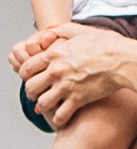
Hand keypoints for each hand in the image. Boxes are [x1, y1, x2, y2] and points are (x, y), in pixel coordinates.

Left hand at [19, 23, 136, 126]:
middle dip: (31, 91)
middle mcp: (56, 71)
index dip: (25, 74)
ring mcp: (66, 86)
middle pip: (30, 86)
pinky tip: (61, 118)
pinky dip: (58, 119)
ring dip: (43, 105)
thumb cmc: (107, 45)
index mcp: (54, 54)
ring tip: (47, 105)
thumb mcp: (81, 31)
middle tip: (35, 93)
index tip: (29, 77)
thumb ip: (62, 30)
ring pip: (42, 102)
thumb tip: (49, 30)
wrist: (123, 60)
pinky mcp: (79, 99)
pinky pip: (61, 114)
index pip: (26, 68)